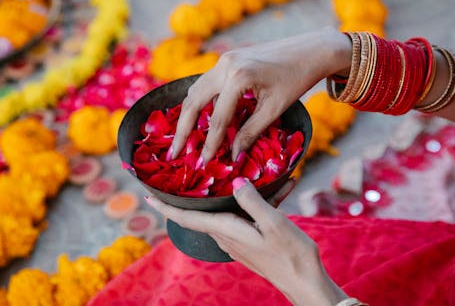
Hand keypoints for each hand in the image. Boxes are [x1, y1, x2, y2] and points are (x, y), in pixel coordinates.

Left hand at [146, 178, 347, 305]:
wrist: (306, 283)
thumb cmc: (291, 256)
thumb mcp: (273, 224)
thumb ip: (252, 201)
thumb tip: (235, 181)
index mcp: (228, 231)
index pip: (187, 218)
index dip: (166, 207)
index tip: (148, 195)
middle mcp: (228, 236)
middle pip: (202, 213)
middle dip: (194, 194)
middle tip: (187, 171)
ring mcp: (240, 239)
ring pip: (227, 210)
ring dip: (232, 193)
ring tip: (241, 171)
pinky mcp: (252, 240)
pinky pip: (246, 215)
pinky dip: (257, 202)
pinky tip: (279, 189)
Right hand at [171, 27, 351, 161]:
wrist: (311, 49)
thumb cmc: (297, 79)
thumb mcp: (274, 109)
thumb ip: (251, 132)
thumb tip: (233, 155)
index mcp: (239, 77)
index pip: (218, 118)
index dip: (209, 144)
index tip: (202, 163)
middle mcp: (225, 65)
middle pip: (193, 101)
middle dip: (182, 129)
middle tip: (174, 153)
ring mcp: (224, 59)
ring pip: (196, 90)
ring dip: (188, 115)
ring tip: (182, 139)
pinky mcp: (228, 60)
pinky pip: (207, 83)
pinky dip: (200, 102)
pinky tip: (199, 119)